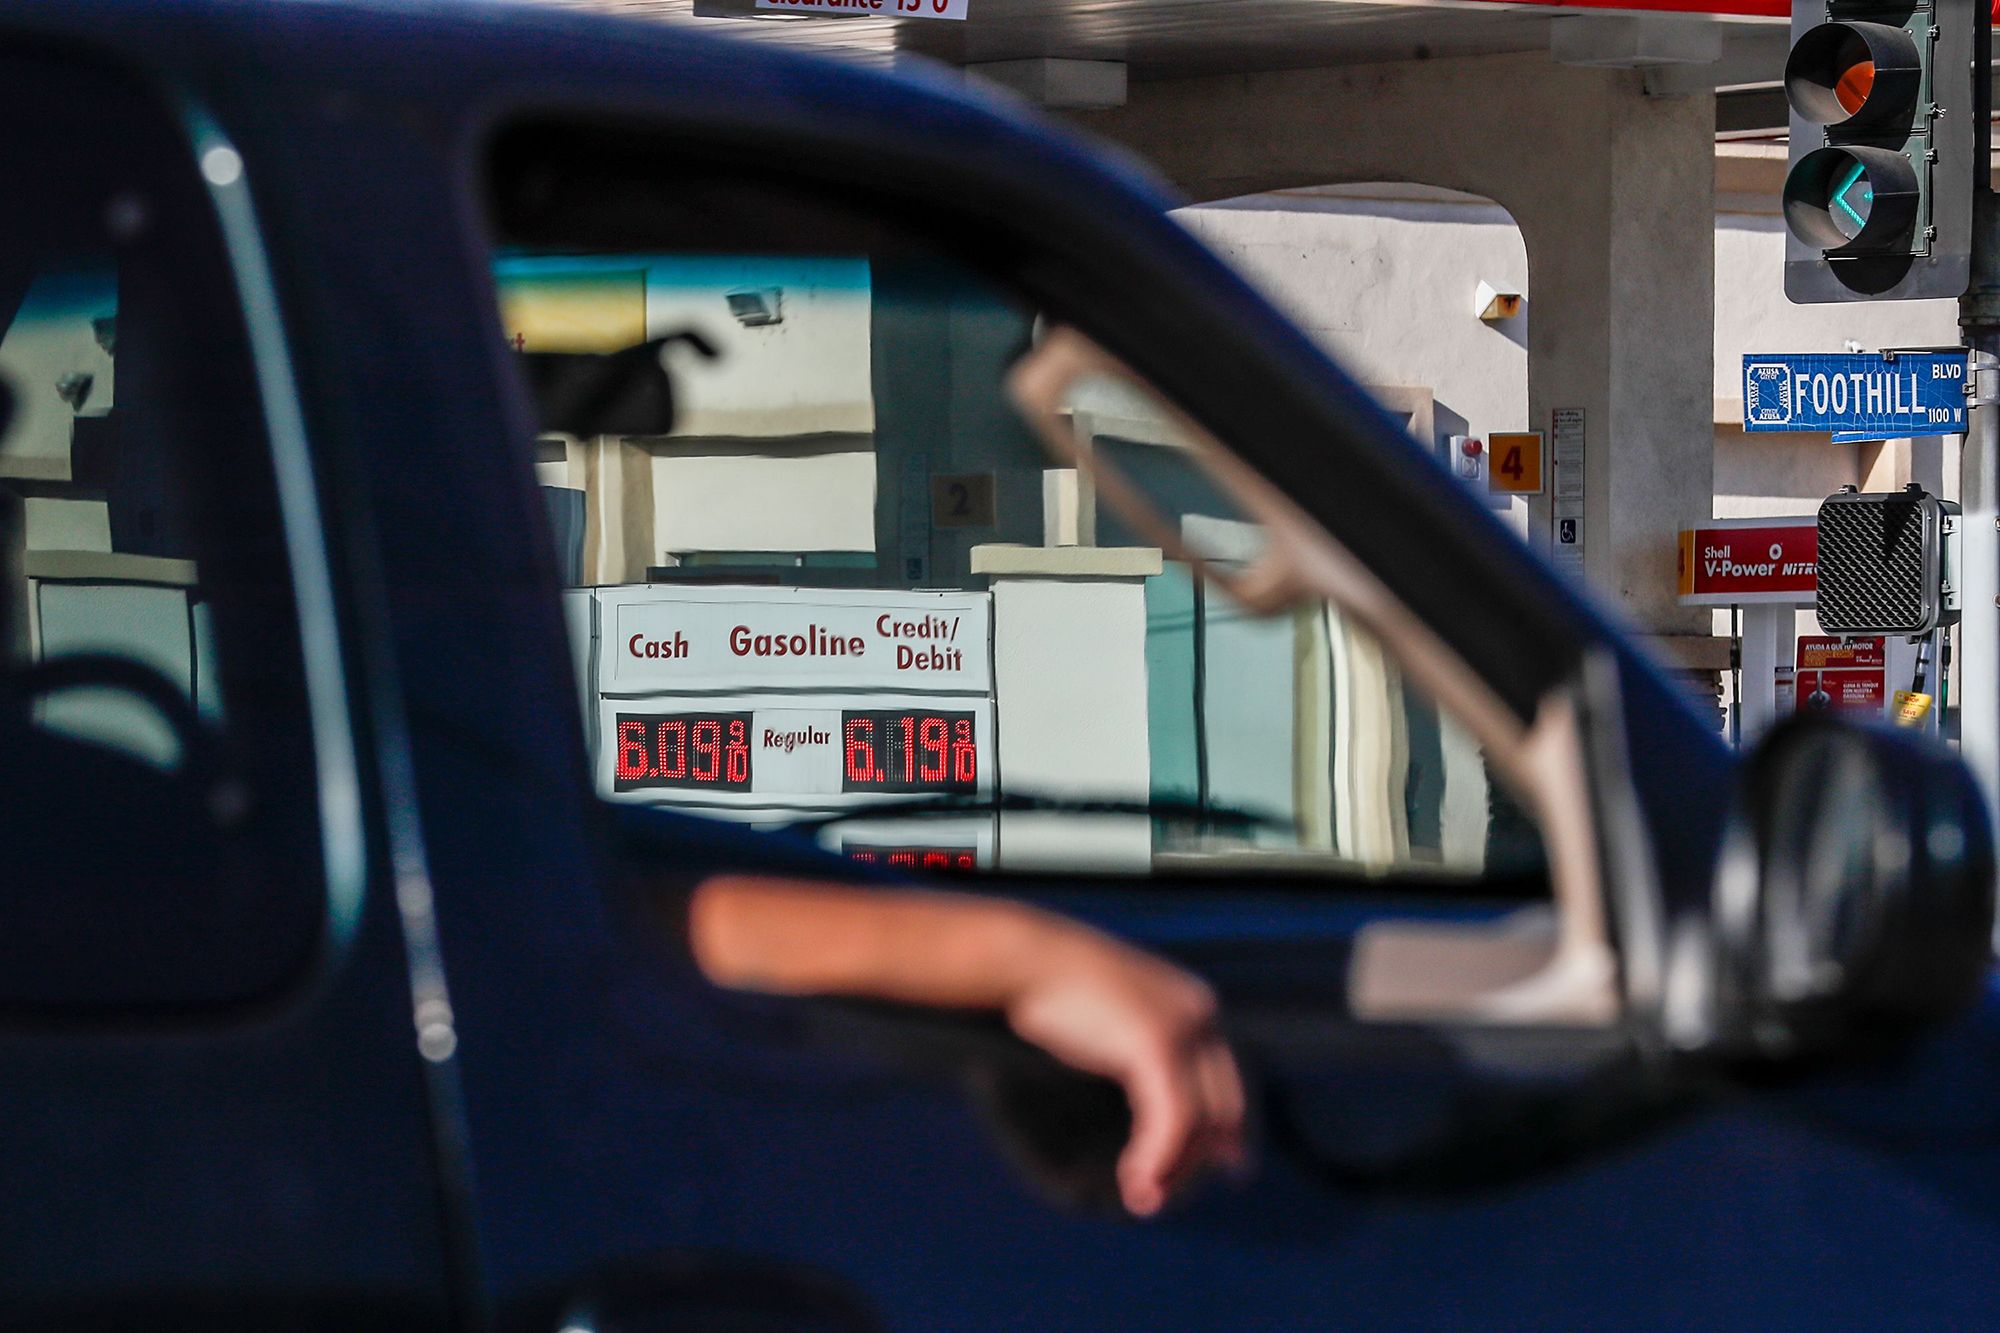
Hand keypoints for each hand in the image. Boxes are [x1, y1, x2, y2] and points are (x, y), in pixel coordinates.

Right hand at [1003, 923, 1246, 1216]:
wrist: (1027, 958)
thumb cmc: (1058, 987)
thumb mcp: (1120, 1016)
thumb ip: (1150, 1048)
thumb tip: (1161, 1091)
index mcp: (1197, 1003)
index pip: (1228, 1080)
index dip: (1229, 1128)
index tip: (1227, 1165)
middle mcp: (1201, 1012)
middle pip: (1221, 1104)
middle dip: (1195, 1158)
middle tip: (1159, 1195)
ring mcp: (1182, 1026)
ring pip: (1197, 1119)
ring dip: (1170, 1167)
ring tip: (1141, 1200)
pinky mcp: (1156, 1045)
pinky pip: (1170, 1119)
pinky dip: (1154, 1156)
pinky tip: (1133, 1179)